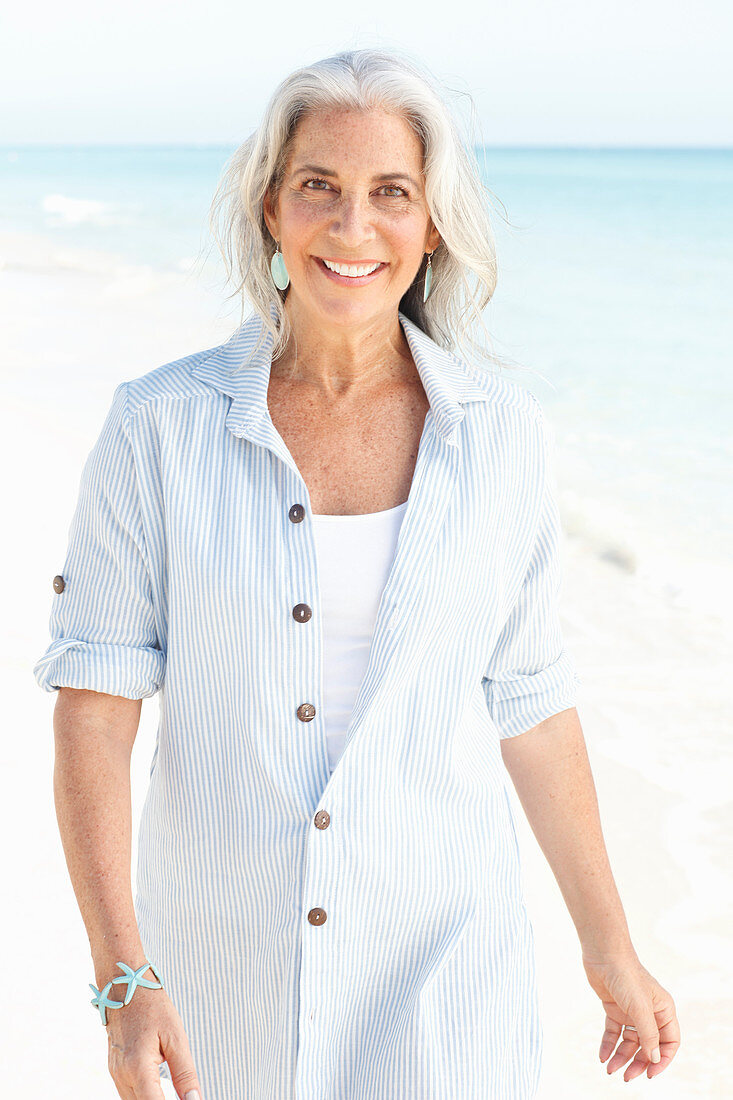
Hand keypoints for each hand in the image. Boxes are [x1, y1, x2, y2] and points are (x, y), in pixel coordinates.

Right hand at [105, 984, 202, 1099]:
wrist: (124, 986)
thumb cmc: (153, 1007)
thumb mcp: (176, 1037)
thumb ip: (185, 1073)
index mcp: (138, 1067)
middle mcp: (122, 1075)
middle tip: (184, 1097)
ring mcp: (115, 1073)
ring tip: (173, 1094)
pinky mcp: (114, 1069)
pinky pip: (128, 1094)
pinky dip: (143, 1096)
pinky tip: (158, 1090)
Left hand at [581, 949, 679, 1081]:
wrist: (603, 954)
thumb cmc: (626, 975)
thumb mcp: (640, 1008)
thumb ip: (648, 1034)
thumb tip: (655, 1058)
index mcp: (664, 1010)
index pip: (670, 1042)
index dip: (662, 1060)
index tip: (650, 1073)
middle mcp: (649, 1012)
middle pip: (648, 1046)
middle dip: (638, 1062)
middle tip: (627, 1077)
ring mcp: (631, 1011)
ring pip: (629, 1042)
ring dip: (621, 1056)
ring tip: (610, 1069)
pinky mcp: (615, 1009)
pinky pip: (613, 1033)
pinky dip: (609, 1045)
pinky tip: (602, 1056)